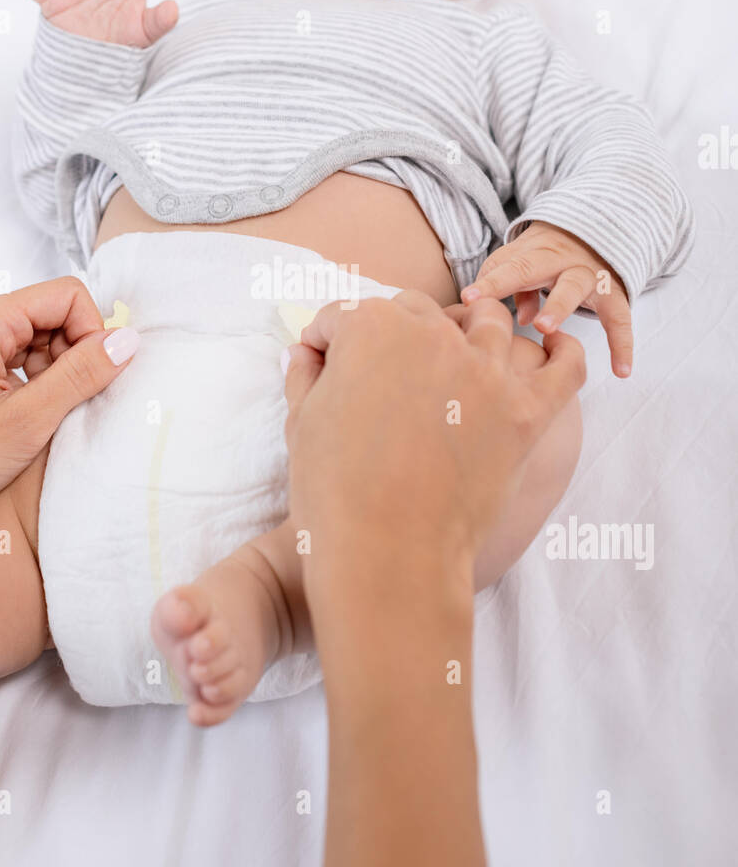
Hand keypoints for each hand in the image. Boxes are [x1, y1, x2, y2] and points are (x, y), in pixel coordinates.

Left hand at [0, 277, 139, 569]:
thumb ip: (80, 376)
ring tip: (45, 420)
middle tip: (69, 406)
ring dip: (57, 376)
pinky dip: (36, 389)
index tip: (95, 379)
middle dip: (76, 355)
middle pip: (54, 315)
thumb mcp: (25, 422)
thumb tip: (129, 341)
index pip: (68, 295)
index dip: (92, 333)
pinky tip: (28, 425)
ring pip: (39, 341)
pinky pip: (18, 364)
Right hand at [283, 292, 585, 617]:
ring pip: (486, 323)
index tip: (323, 366)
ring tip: (454, 360)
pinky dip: (564, 350)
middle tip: (380, 376)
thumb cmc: (333, 493)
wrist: (385, 554)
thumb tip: (307, 351)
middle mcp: (432, 334)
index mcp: (371, 327)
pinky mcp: (526, 411)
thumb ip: (305, 374)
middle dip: (391, 333)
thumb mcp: (301, 423)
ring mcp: (486, 371)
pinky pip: (565, 366)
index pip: (345, 316)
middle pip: (415, 311)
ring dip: (467, 331)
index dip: (327, 342)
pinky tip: (552, 347)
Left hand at [461, 220, 632, 377]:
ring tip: (548, 331)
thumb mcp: (522, 264)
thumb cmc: (541, 258)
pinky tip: (621, 371)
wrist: (591, 232)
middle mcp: (559, 261)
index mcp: (531, 254)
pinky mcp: (613, 296)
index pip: (507, 267)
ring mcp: (588, 276)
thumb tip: (521, 319)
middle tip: (509, 312)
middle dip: (518, 286)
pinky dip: (622, 346)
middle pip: (537, 270)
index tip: (468, 299)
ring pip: (574, 288)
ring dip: (559, 306)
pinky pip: (620, 321)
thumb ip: (511, 286)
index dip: (489, 283)